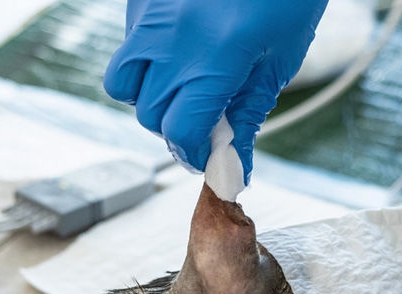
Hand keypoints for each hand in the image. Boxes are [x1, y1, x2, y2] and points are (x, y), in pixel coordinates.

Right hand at [104, 0, 327, 182]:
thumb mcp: (279, 59)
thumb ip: (249, 115)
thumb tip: (237, 169)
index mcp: (214, 60)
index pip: (181, 132)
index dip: (194, 154)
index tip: (207, 158)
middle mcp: (172, 39)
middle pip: (150, 115)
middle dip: (175, 127)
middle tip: (204, 119)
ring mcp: (149, 16)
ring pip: (122, 83)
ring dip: (147, 96)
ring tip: (181, 84)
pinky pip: (129, 44)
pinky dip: (147, 58)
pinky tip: (180, 45)